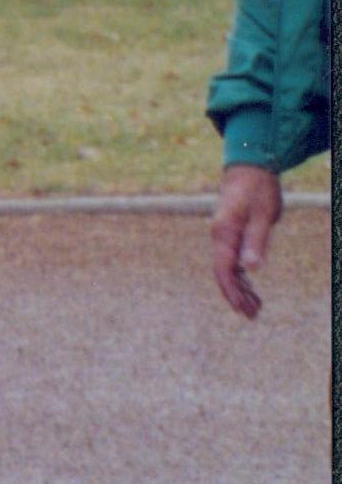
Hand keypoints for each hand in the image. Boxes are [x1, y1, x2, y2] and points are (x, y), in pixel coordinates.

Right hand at [208, 163, 278, 319]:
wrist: (248, 168)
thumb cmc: (258, 190)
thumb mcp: (263, 215)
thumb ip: (256, 241)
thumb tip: (250, 268)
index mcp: (224, 234)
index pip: (224, 271)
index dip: (232, 293)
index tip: (242, 310)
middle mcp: (219, 237)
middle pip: (225, 274)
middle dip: (237, 296)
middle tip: (253, 315)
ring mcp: (223, 235)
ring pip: (229, 268)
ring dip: (241, 288)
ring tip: (255, 307)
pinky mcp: (230, 233)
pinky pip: (232, 259)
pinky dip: (242, 275)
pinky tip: (251, 286)